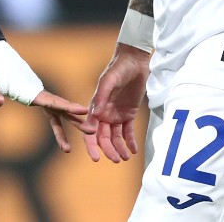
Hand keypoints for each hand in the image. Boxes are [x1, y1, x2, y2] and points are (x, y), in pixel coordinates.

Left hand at [0, 39, 91, 152]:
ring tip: (68, 149)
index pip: (51, 100)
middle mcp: (36, 91)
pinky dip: (56, 122)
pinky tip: (61, 135)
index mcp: (28, 89)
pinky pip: (49, 110)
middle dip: (75, 119)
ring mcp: (35, 92)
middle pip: (59, 107)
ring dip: (66, 126)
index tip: (84, 111)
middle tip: (92, 130)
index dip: (67, 107)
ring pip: (56, 111)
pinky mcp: (32, 94)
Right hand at [82, 45, 149, 162]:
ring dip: (119, 147)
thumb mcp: (109, 80)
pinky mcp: (129, 113)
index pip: (90, 128)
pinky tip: (133, 150)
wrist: (133, 62)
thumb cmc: (118, 68)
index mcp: (96, 106)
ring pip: (115, 136)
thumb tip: (95, 115)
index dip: (91, 143)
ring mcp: (116, 114)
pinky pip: (128, 131)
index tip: (95, 157)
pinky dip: (130, 141)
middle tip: (115, 160)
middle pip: (103, 136)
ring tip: (125, 158)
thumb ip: (102, 96)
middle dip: (108, 149)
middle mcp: (104, 112)